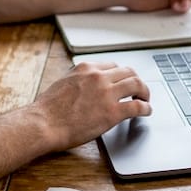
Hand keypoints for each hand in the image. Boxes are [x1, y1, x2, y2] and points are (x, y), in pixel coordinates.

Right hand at [32, 62, 150, 150]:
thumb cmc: (48, 109)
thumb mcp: (63, 83)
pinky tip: (146, 111)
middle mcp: (98, 77)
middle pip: (128, 72)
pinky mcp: (112, 112)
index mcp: (86, 68)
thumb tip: (86, 86)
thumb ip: (78, 80)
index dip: (121, 75)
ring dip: (144, 92)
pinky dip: (146, 108)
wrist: (43, 124)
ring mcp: (107, 93)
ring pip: (137, 84)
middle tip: (139, 90)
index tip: (123, 82)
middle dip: (136, 80)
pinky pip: (137, 106)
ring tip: (145, 99)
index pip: (112, 66)